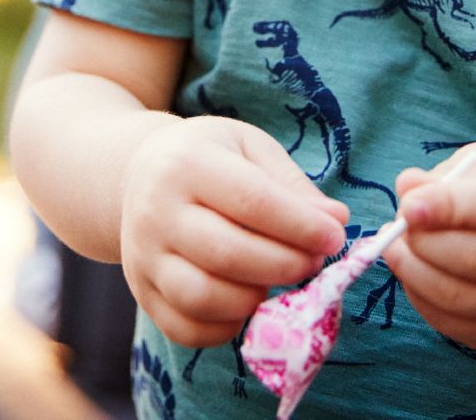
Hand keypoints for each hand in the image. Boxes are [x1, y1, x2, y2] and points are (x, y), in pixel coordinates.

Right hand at [120, 116, 349, 347]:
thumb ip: (292, 185)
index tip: (334, 237)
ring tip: (276, 281)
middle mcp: (156, 211)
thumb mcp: (249, 148)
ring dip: (255, 299)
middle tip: (314, 263)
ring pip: (203, 297)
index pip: (253, 201)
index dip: (301, 226)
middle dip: (285, 265)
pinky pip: (185, 328)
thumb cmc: (208, 156)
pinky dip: (225, 328)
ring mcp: (142, 256)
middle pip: (228, 254)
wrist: (139, 174)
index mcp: (187, 163)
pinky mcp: (142, 292)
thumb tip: (336, 220)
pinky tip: (247, 304)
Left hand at [384, 143, 475, 352]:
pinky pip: (453, 324)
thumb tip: (406, 186)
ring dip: (412, 271)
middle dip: (422, 241)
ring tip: (394, 247)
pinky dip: (421, 298)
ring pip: (458, 298)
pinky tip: (414, 272)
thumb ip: (452, 173)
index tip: (407, 205)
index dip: (448, 206)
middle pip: (474, 258)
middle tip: (396, 224)